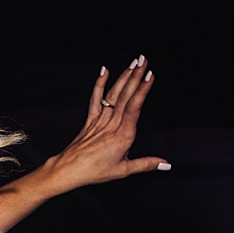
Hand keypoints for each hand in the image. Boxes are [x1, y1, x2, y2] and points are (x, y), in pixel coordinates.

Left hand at [0, 55, 167, 231]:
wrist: (68, 171)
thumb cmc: (94, 172)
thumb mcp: (123, 170)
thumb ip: (146, 164)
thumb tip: (165, 164)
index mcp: (122, 136)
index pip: (134, 107)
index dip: (142, 89)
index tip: (150, 75)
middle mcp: (111, 125)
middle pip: (125, 96)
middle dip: (136, 76)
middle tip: (144, 60)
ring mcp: (99, 121)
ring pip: (113, 95)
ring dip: (124, 77)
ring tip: (133, 63)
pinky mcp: (89, 120)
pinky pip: (95, 99)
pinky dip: (99, 84)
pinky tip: (104, 71)